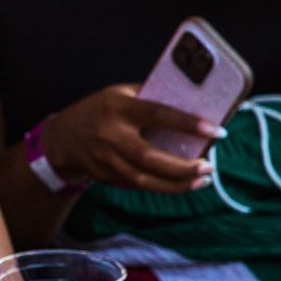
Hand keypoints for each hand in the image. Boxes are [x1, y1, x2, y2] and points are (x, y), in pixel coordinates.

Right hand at [37, 84, 219, 194]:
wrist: (63, 137)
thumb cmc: (101, 110)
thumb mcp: (121, 94)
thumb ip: (151, 97)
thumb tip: (194, 103)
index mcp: (119, 107)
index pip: (158, 114)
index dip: (188, 123)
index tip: (216, 130)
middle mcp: (111, 135)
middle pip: (149, 157)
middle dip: (183, 166)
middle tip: (209, 166)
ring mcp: (105, 159)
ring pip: (144, 179)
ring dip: (176, 184)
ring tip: (202, 180)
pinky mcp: (105, 177)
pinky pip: (137, 185)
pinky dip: (163, 187)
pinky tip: (182, 184)